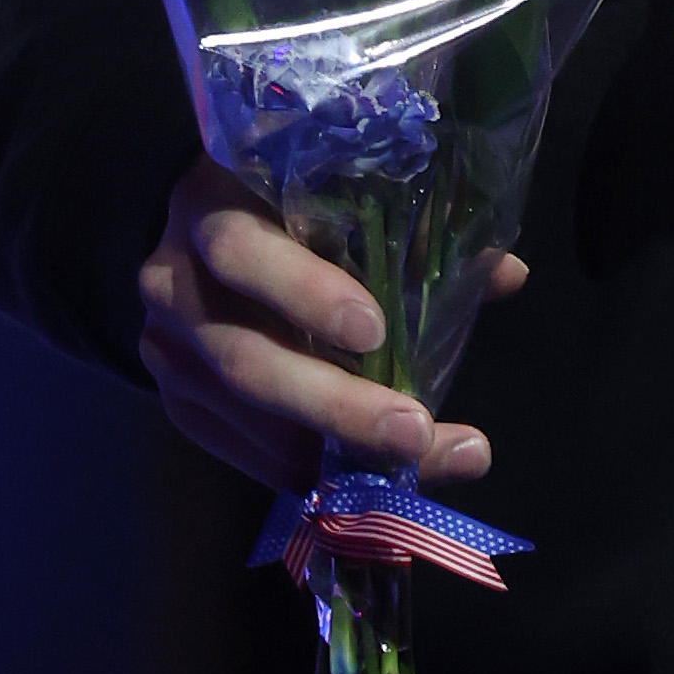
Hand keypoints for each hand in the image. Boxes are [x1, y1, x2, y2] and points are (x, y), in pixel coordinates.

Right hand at [136, 155, 522, 494]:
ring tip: (417, 463)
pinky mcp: (177, 400)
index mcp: (213, 209)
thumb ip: (411, 227)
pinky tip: (368, 481)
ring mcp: (167, 349)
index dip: (303, 293)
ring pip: (245, 417)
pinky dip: (304, 469)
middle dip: (334, 404)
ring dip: (331, 451)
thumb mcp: (333, 192)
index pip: (243, 252)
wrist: (194, 230)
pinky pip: (239, 450)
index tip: (375, 330)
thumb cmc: (284, 203)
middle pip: (244, 358)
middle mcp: (174, 283)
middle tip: (413, 432)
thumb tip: (506, 274)